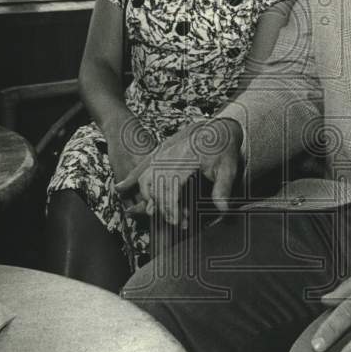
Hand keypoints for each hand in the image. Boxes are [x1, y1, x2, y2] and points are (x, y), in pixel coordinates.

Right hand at [115, 117, 242, 227]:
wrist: (218, 129)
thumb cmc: (224, 149)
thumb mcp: (229, 168)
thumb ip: (223, 189)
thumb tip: (224, 210)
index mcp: (186, 159)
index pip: (172, 187)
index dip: (172, 207)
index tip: (179, 222)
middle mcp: (171, 156)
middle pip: (155, 185)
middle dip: (162, 207)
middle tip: (175, 221)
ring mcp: (163, 154)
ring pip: (145, 177)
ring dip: (148, 196)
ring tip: (157, 211)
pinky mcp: (160, 153)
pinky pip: (142, 167)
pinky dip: (131, 179)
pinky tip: (121, 188)